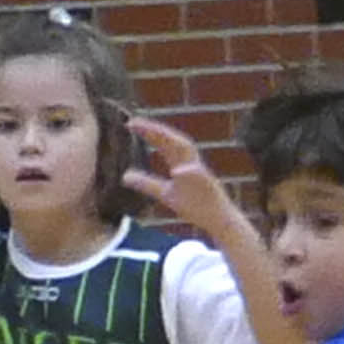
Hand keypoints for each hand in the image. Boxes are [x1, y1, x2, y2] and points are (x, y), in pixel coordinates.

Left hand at [124, 114, 244, 242]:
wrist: (217, 221)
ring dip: (172, 141)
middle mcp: (191, 164)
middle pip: (174, 141)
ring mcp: (201, 174)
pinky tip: (177, 171)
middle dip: (156, 130)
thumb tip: (125, 176)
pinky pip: (199, 177)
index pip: (164, 143)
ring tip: (153, 133)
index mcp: (181, 163)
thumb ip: (147, 183)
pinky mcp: (209, 187)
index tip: (131, 124)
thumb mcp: (165, 194)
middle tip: (134, 122)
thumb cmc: (194, 206)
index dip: (148, 132)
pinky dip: (188, 172)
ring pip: (188, 154)